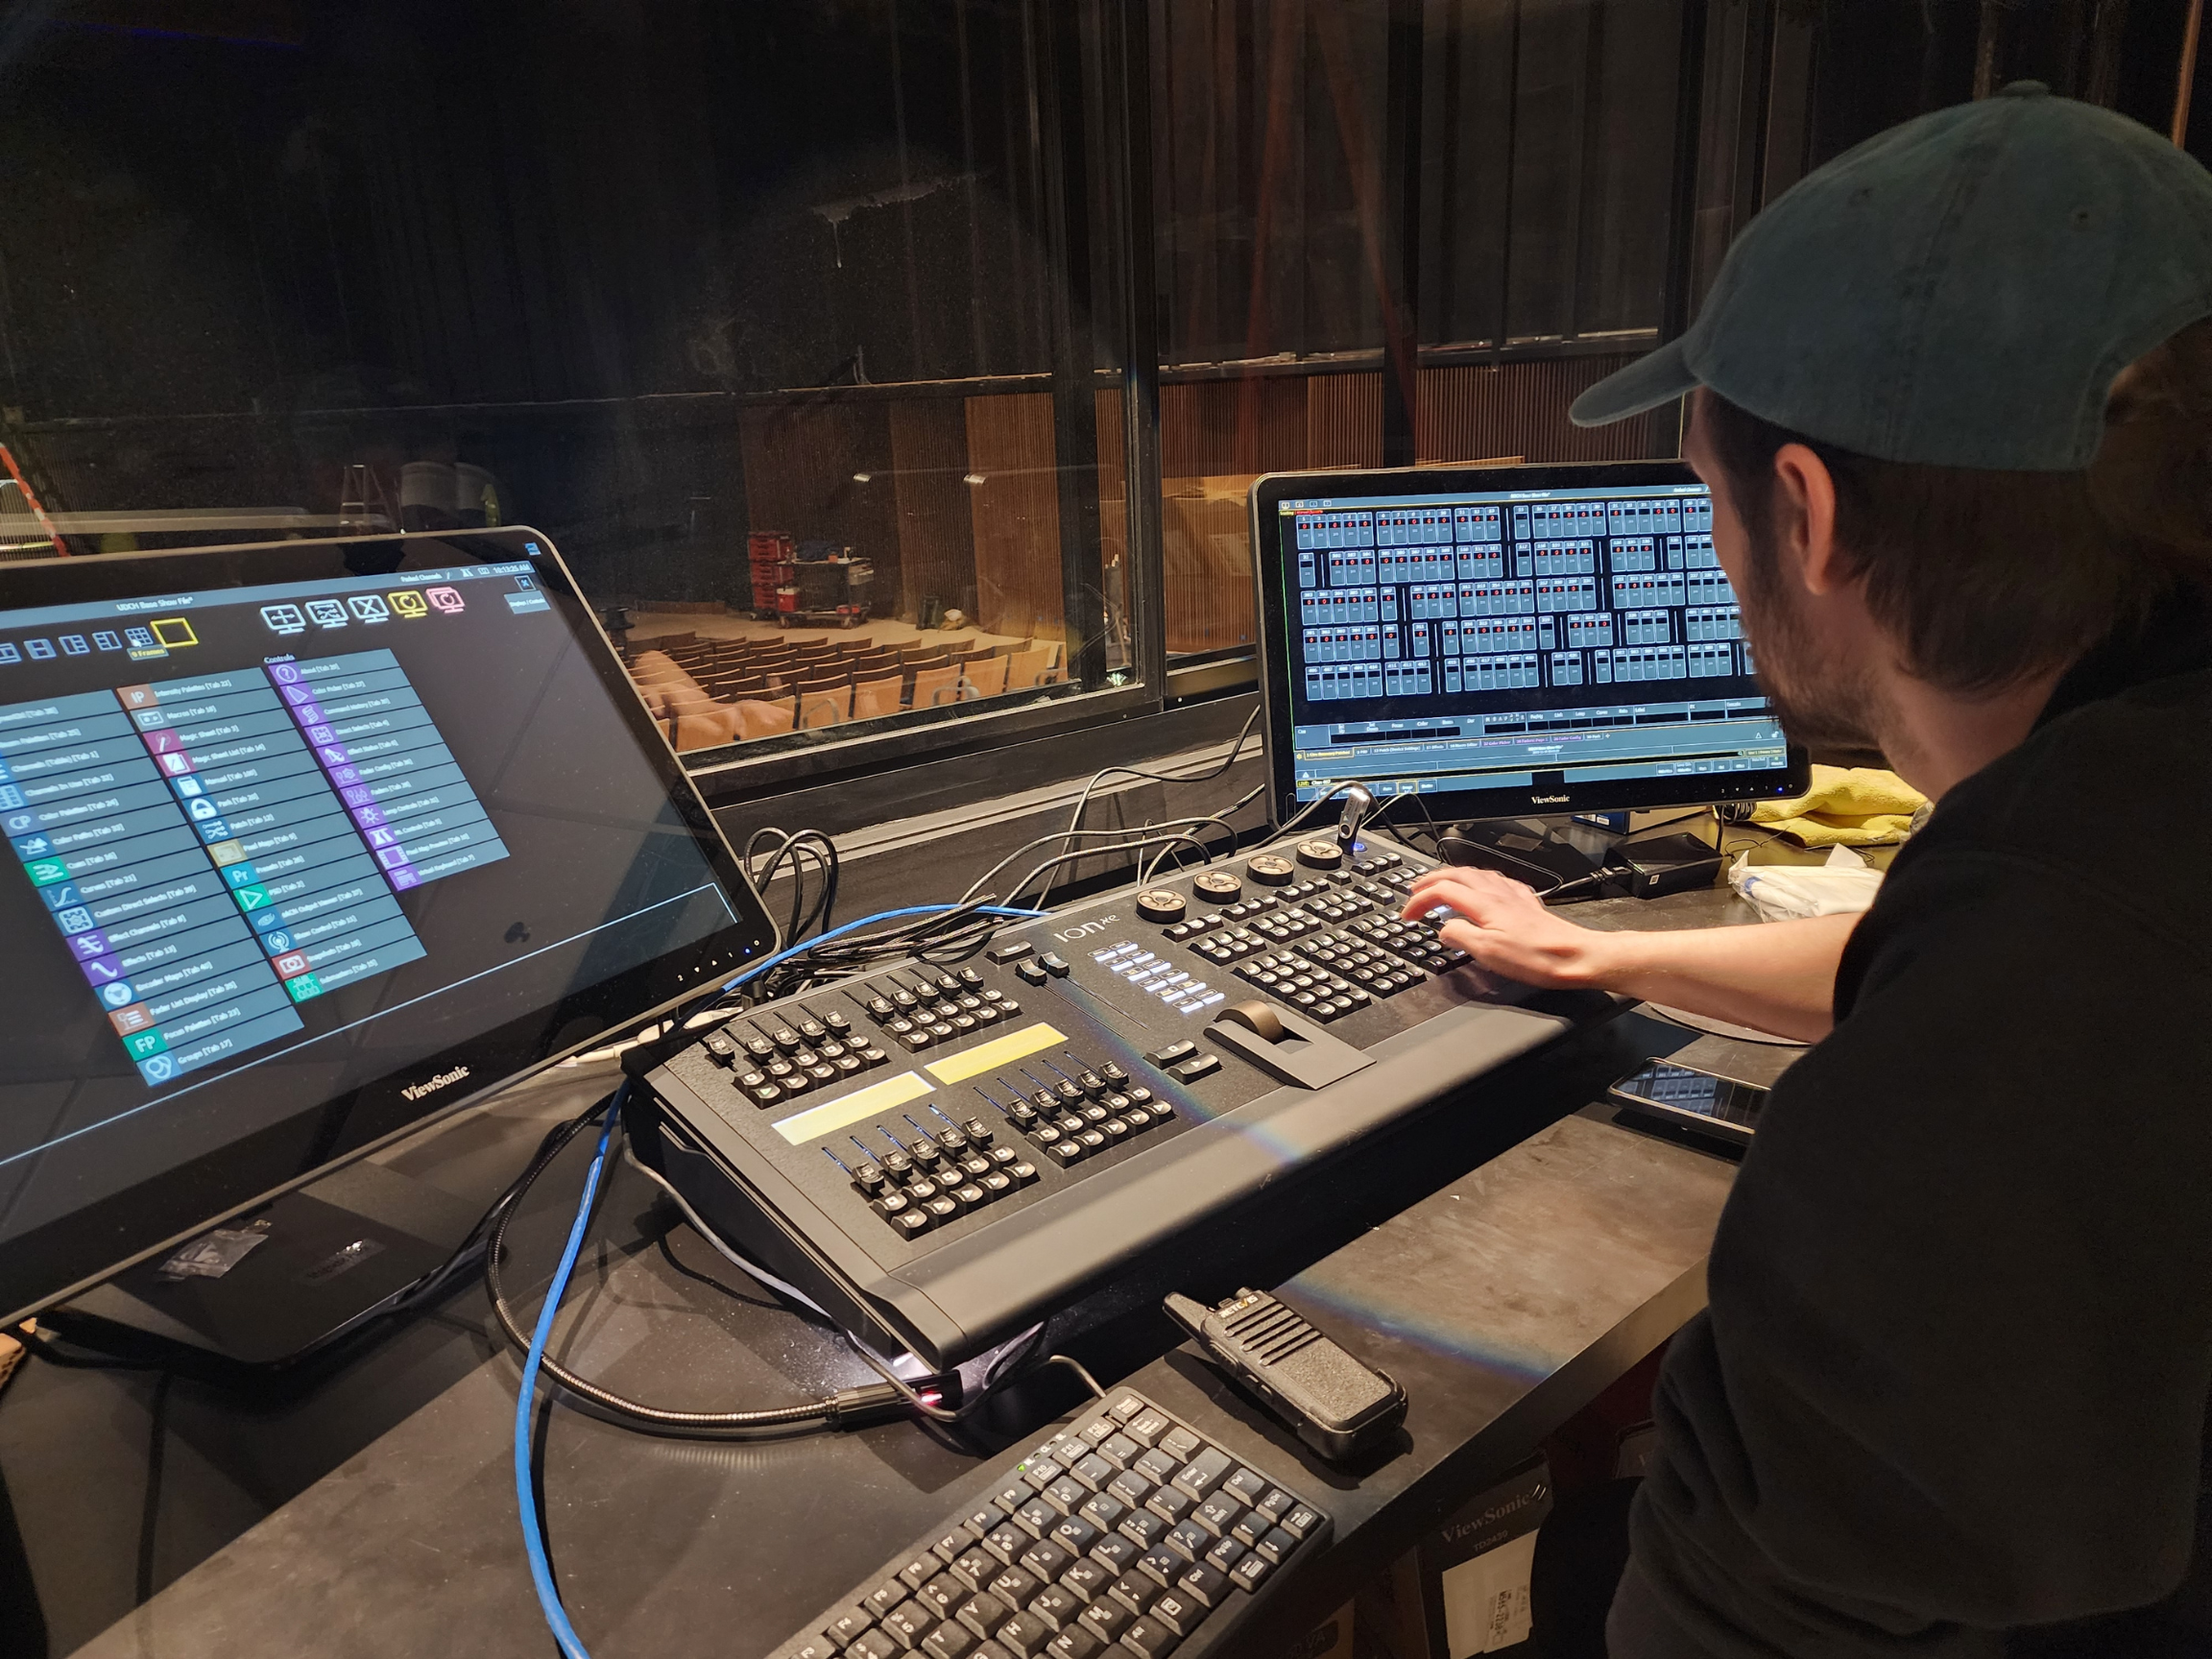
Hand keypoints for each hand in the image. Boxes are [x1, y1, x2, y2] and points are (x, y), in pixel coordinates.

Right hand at [1401, 866, 1621, 989]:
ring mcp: (1513, 896)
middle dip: (1430, 880)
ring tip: (1441, 884)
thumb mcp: (1488, 953)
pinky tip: (1483, 889)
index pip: (1441, 891)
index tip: (1408, 915)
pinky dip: (1479, 881)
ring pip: (1476, 873)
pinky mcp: (1526, 903)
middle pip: (1456, 874)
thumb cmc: (1536, 958)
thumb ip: (1460, 936)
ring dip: (1452, 876)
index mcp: (1484, 903)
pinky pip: (1497, 881)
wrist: (1574, 957)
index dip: (1419, 901)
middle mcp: (1497, 894)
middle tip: (1415, 891)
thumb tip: (1444, 929)